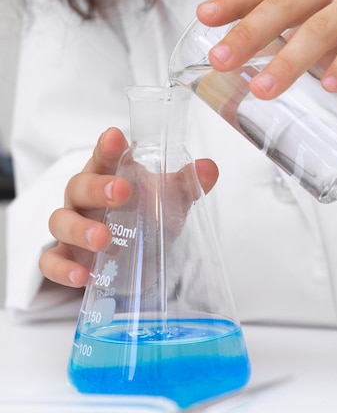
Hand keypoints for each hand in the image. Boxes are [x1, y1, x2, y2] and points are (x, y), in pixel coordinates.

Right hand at [42, 127, 218, 287]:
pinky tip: (82, 276)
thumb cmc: (144, 217)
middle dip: (97, 188)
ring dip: (80, 229)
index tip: (115, 137)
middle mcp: (83, 199)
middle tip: (121, 192)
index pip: (104, 157)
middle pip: (78, 186)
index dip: (107, 147)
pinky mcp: (66, 258)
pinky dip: (62, 269)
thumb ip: (186, 184)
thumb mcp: (167, 201)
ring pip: (60, 221)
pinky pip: (51, 261)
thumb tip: (209, 169)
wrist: (134, 260)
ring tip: (104, 239)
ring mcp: (71, 227)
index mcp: (107, 176)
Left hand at [197, 0, 336, 100]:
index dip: (235, 0)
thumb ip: (288, 35)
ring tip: (263, 90)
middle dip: (249, 33)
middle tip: (221, 61)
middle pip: (287, 2)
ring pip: (322, 26)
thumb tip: (236, 58)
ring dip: (289, 61)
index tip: (203, 17)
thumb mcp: (322, 32)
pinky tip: (328, 86)